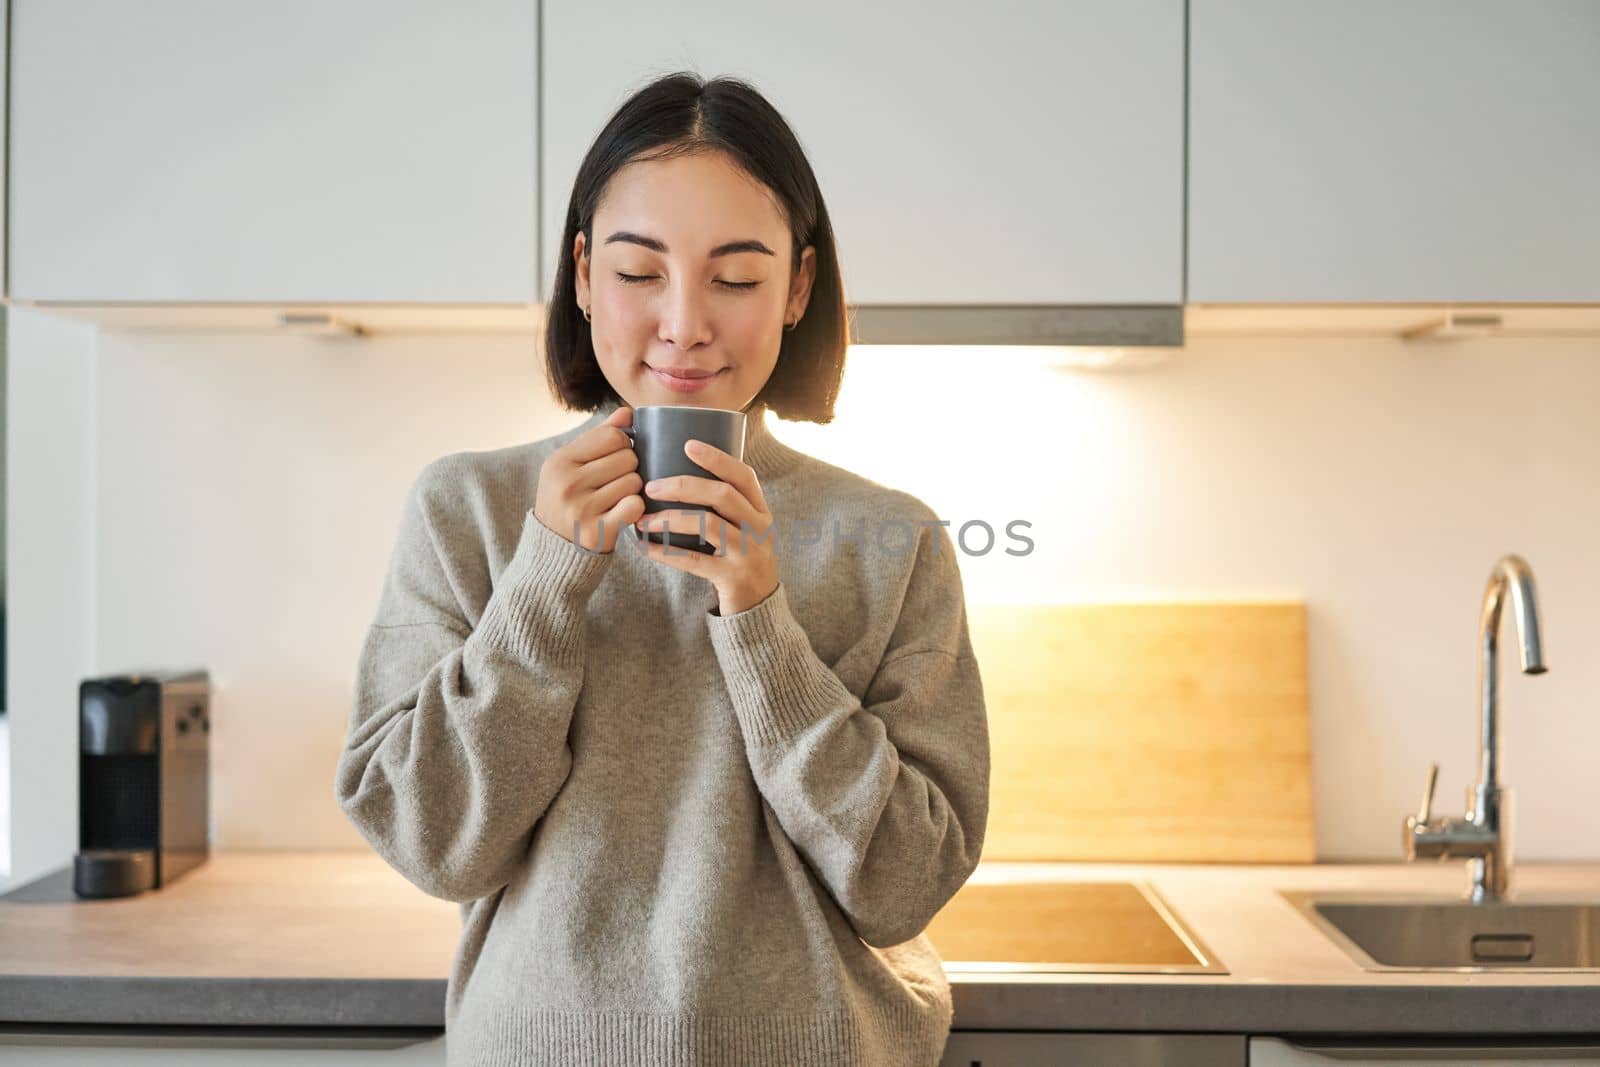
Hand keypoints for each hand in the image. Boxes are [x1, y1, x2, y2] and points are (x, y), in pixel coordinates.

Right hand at [532, 407, 644, 553]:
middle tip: (616, 482)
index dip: (623, 444)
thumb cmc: (568, 500)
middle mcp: (567, 483)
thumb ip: (600, 437)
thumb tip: (627, 412)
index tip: (615, 458)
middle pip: (628, 457)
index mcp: (560, 461)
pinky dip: (635, 508)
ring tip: (616, 498)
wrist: (555, 549)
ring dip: (633, 489)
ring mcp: (581, 509)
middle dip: (629, 468)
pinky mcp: (597, 531)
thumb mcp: (572, 465)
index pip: (613, 436)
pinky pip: (635, 505)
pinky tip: (623, 511)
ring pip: (635, 482)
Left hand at [635, 439, 779, 615]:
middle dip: (684, 486)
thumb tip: (676, 480)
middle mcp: (759, 529)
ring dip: (670, 518)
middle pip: (723, 495)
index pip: (744, 476)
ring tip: (643, 519)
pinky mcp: (734, 578)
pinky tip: (643, 548)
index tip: (688, 444)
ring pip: (709, 525)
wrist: (759, 610)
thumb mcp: (742, 531)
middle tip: (650, 486)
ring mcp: (749, 554)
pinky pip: (694, 561)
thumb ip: (723, 510)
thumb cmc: (740, 562)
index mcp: (761, 512)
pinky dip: (665, 552)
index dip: (717, 458)